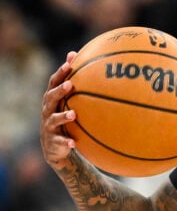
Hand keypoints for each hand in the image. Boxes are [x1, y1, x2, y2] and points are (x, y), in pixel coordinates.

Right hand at [40, 52, 77, 170]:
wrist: (56, 148)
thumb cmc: (66, 120)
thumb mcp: (70, 105)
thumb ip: (79, 90)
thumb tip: (94, 68)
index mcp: (52, 100)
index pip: (54, 83)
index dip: (60, 73)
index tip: (69, 63)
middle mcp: (48, 111)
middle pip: (50, 98)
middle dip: (59, 91)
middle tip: (70, 84)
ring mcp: (49, 126)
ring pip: (53, 120)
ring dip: (63, 116)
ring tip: (73, 114)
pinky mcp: (53, 141)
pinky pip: (59, 141)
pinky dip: (66, 141)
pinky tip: (74, 142)